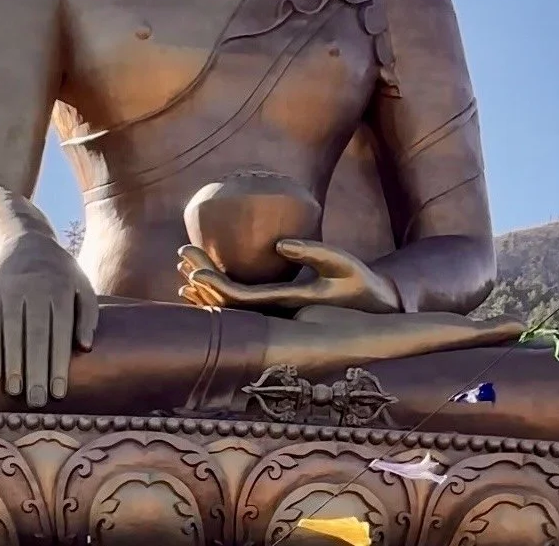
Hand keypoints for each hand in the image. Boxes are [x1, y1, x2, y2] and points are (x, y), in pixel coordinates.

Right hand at [0, 230, 97, 406]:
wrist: (24, 240)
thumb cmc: (59, 272)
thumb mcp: (80, 283)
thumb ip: (87, 313)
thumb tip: (86, 347)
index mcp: (61, 288)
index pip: (61, 330)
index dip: (59, 362)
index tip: (59, 392)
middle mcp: (36, 288)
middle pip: (36, 335)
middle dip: (37, 370)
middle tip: (38, 402)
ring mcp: (11, 290)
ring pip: (12, 333)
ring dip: (14, 366)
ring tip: (17, 394)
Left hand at [178, 240, 400, 313]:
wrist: (377, 313)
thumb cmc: (361, 284)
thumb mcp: (342, 263)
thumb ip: (313, 251)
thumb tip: (278, 243)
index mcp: (287, 305)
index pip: (240, 300)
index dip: (215, 285)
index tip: (193, 269)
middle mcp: (276, 316)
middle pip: (228, 303)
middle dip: (203, 279)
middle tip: (182, 253)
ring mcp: (276, 315)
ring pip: (232, 307)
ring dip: (208, 286)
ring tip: (185, 262)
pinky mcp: (279, 310)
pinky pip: (243, 304)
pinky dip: (222, 292)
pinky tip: (207, 279)